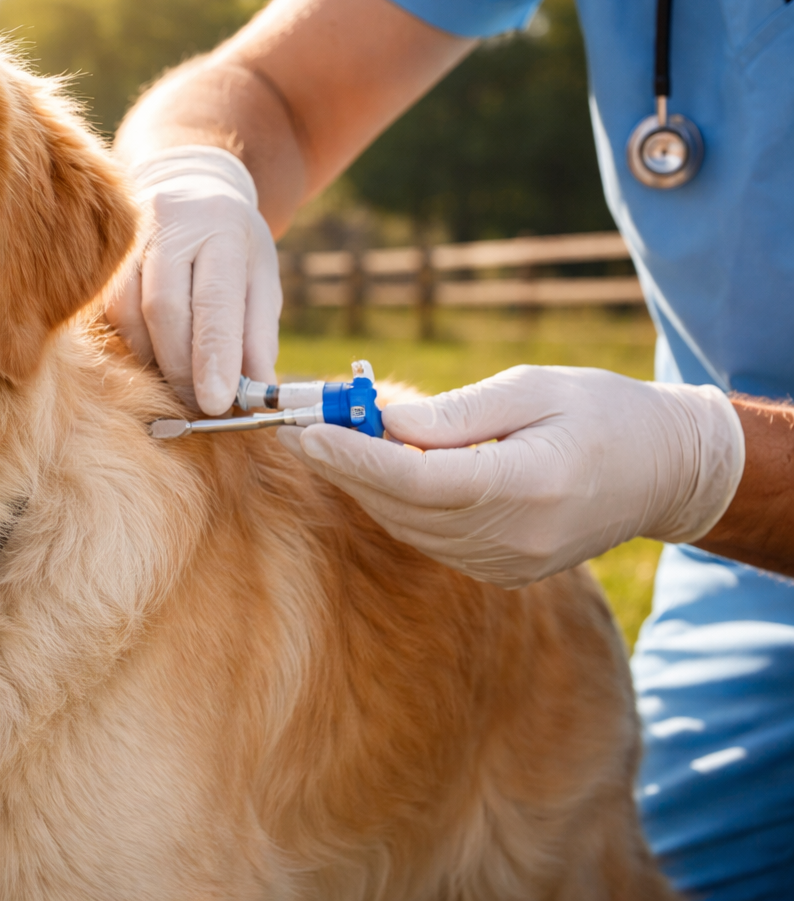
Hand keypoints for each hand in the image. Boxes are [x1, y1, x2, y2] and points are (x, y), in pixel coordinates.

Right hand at [107, 145, 280, 415]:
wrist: (183, 186)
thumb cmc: (229, 245)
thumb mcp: (260, 278)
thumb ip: (258, 335)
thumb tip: (257, 394)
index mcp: (220, 227)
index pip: (214, 299)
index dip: (213, 355)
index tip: (216, 403)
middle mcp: (169, 222)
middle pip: (164, 309)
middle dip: (180, 367)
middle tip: (197, 405)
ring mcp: (126, 234)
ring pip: (128, 312)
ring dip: (151, 359)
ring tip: (175, 383)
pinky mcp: (99, 252)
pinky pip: (107, 310)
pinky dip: (129, 343)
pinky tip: (149, 356)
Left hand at [276, 365, 745, 588]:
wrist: (664, 473)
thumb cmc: (602, 412)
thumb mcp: (534, 388)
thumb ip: (456, 413)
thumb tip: (384, 422)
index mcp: (532, 485)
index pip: (423, 480)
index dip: (358, 459)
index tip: (308, 433)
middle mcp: (518, 537)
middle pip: (405, 506)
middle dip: (344, 466)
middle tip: (297, 427)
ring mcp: (509, 564)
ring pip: (408, 525)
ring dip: (362, 484)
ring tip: (328, 438)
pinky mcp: (502, 572)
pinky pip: (428, 538)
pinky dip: (394, 503)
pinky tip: (373, 468)